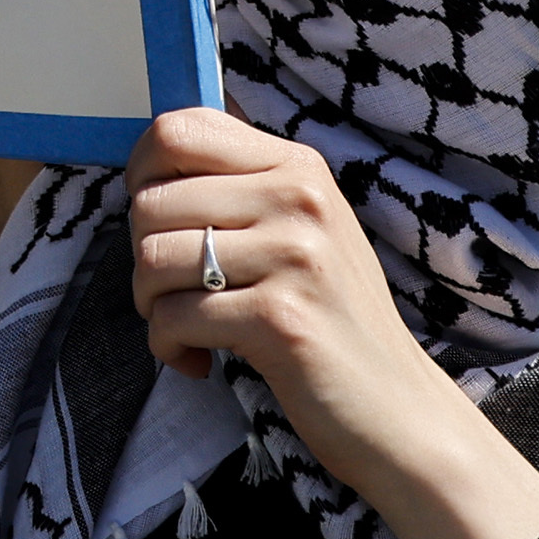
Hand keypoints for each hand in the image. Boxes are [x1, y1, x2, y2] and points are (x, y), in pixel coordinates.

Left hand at [121, 109, 456, 483]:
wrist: (398, 409)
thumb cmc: (332, 319)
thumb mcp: (302, 232)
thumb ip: (239, 192)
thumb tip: (145, 170)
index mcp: (298, 166)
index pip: (178, 130)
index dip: (140, 173)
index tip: (154, 220)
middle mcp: (299, 198)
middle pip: (151, 201)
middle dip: (140, 256)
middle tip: (171, 293)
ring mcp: (293, 257)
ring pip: (153, 259)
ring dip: (150, 304)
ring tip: (185, 328)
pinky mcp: (280, 318)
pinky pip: (173, 317)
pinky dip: (168, 346)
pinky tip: (197, 360)